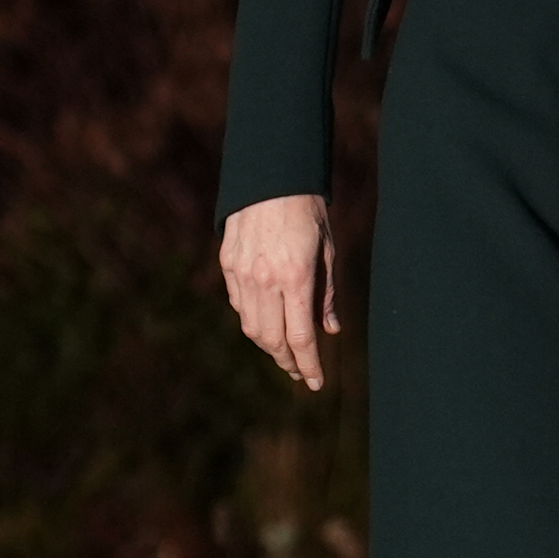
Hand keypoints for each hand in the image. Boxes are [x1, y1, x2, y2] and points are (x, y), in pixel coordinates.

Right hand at [219, 194, 338, 388]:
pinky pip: (239, 303)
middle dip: (286, 361)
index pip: (300, 337)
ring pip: (251, 326)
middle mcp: (264, 279)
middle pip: (271, 339)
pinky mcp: (228, 263)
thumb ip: (327, 293)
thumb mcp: (328, 249)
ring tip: (284, 352)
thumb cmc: (307, 210)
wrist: (271, 175)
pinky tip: (267, 320)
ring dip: (268, 344)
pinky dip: (253, 318)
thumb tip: (330, 330)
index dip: (308, 364)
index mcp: (295, 277)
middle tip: (298, 371)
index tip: (315, 382)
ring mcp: (241, 272)